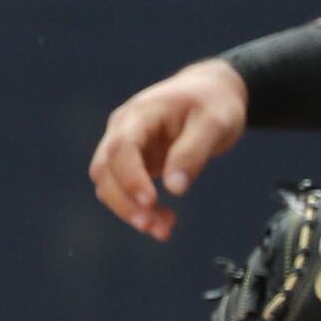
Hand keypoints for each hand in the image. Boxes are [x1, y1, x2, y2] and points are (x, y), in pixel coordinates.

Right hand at [89, 57, 246, 240]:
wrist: (211, 91)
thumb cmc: (214, 102)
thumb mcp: (215, 123)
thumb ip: (193, 152)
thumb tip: (175, 188)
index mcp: (141, 114)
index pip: (121, 148)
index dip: (130, 178)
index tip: (150, 202)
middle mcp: (124, 129)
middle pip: (105, 170)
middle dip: (125, 203)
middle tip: (156, 227)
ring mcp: (126, 146)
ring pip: (108, 184)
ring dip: (129, 211)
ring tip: (163, 229)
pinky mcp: (133, 162)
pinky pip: (123, 190)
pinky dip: (137, 208)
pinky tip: (162, 220)